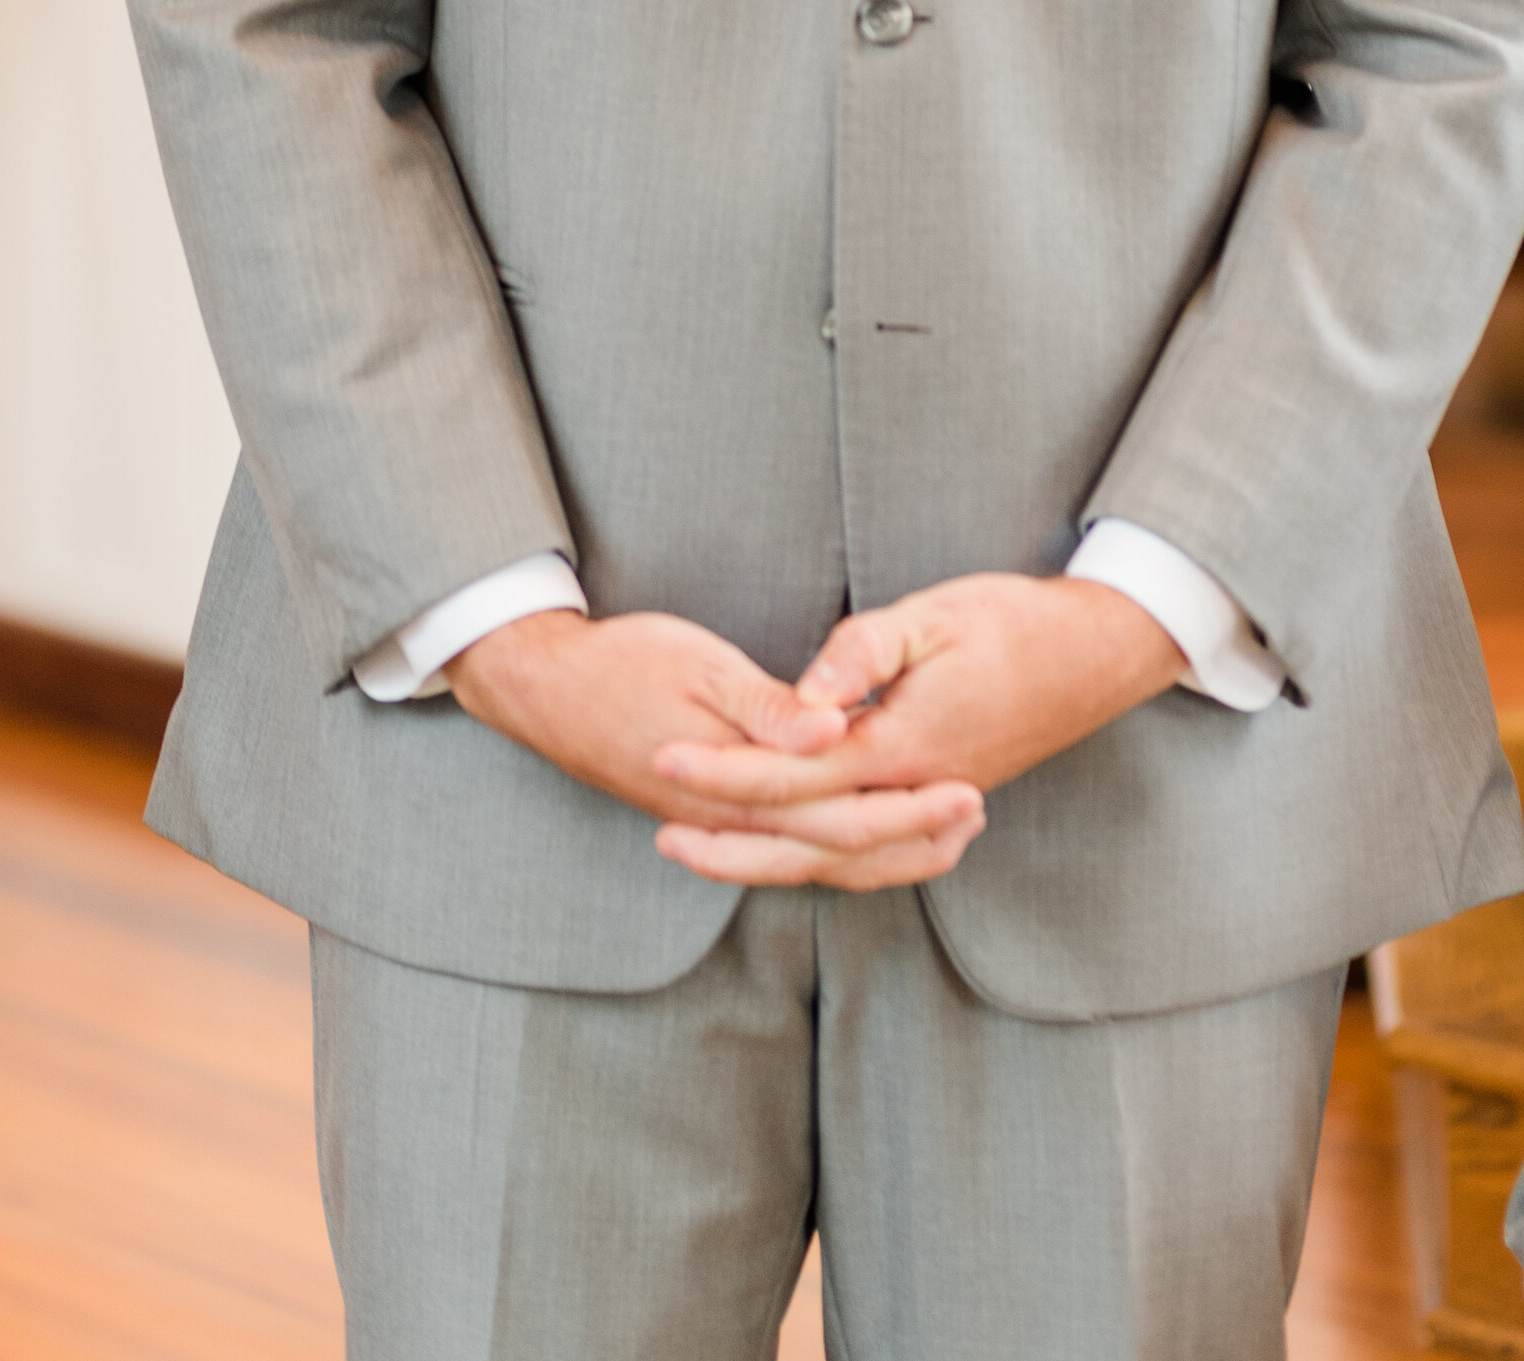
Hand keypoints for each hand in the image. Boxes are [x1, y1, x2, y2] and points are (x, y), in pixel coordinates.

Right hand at [448, 607, 984, 890]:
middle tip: (975, 813)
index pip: (842, 815)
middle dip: (912, 837)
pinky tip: (864, 834)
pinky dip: (837, 849)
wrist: (549, 690)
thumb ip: (770, 707)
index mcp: (740, 786)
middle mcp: (736, 821)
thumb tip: (836, 729)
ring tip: (944, 836)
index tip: (969, 789)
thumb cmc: (627, 664)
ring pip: (816, 860)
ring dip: (882, 853)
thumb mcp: (702, 667)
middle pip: (840, 848)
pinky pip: (788, 847)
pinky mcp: (716, 814)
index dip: (909, 808)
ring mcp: (723, 824)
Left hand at [649, 572, 1187, 887]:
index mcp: (906, 747)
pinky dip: (823, 864)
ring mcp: (934, 808)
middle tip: (663, 834)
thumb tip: (804, 696)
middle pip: (809, 842)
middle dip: (731, 841)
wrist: (1096, 655)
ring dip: (770, 862)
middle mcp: (917, 794)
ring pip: (840, 863)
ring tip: (708, 852)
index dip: (726, 770)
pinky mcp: (943, 805)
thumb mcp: (934, 615)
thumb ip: (862, 652)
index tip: (666, 755)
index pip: (796, 774)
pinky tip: (793, 851)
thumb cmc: (1014, 623)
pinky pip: (872, 857)